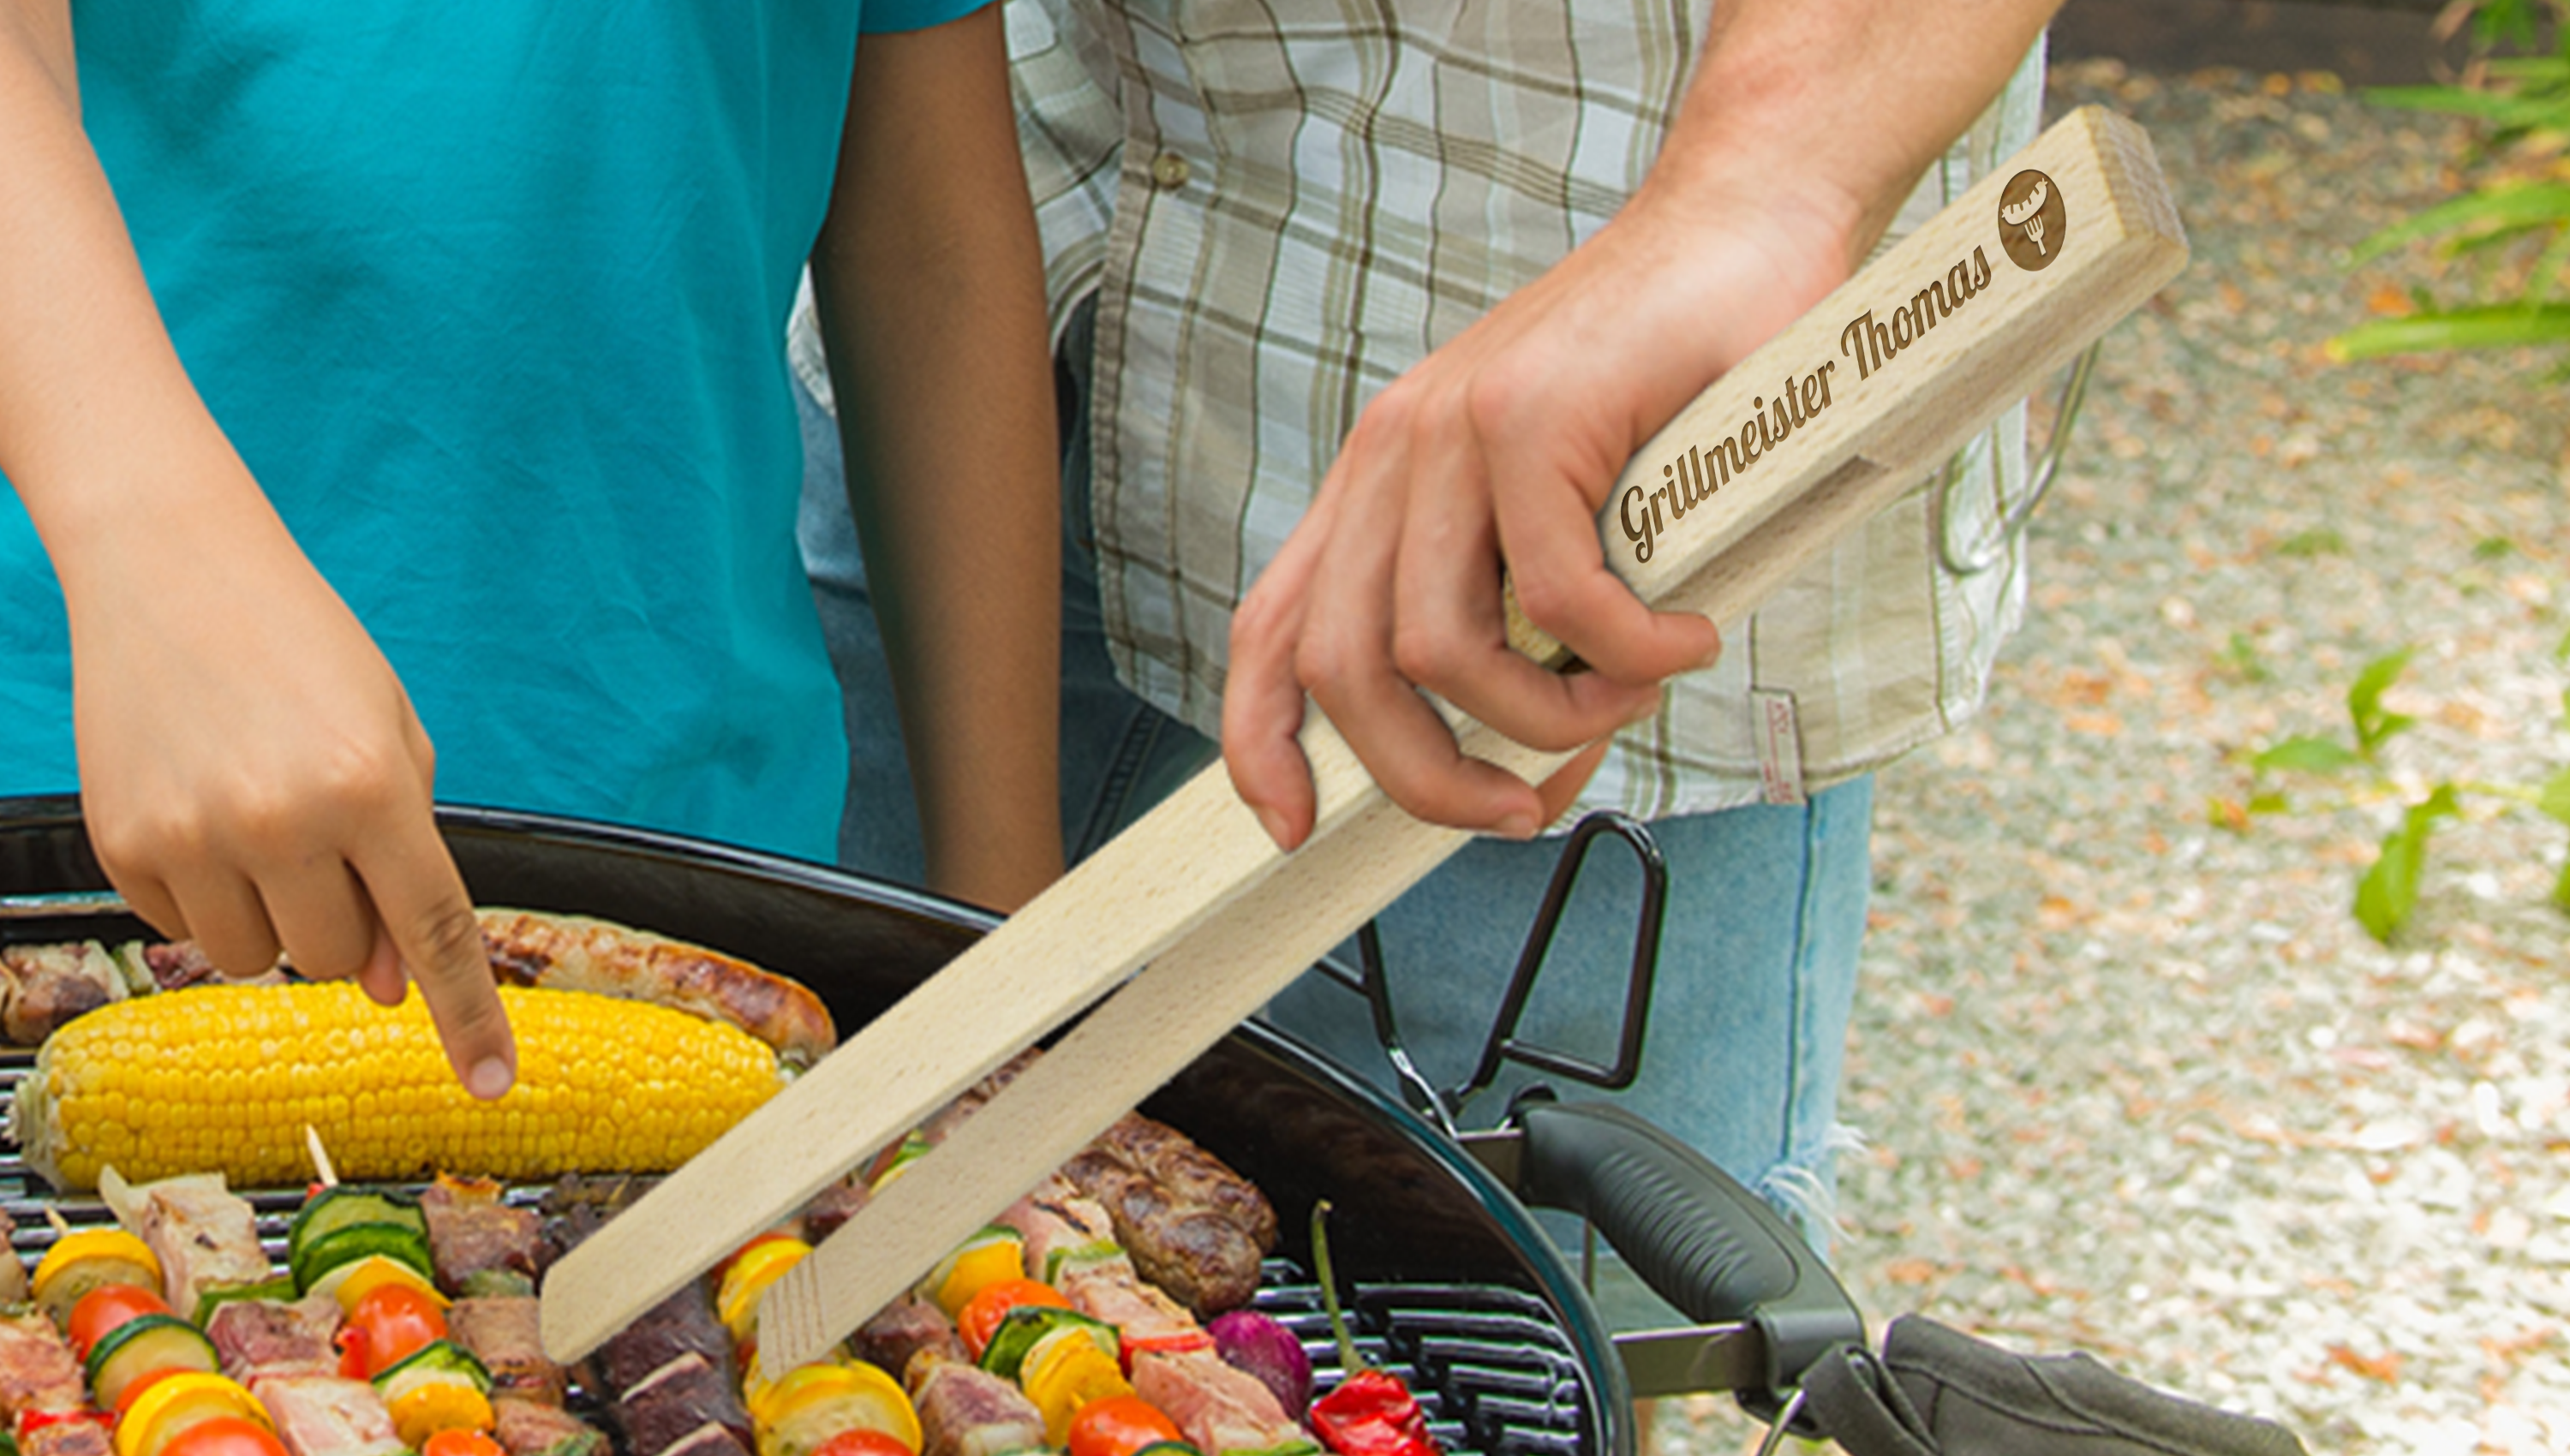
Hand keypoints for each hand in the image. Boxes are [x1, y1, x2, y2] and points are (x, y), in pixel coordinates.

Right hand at [62, 492, 516, 1096]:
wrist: (174, 570)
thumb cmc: (305, 650)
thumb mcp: (392, 739)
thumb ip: (408, 863)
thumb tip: (395, 986)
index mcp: (370, 786)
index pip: (435, 932)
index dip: (469, 1017)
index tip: (491, 1082)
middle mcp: (281, 819)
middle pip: (339, 959)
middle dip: (350, 926)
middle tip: (328, 844)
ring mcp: (193, 836)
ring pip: (261, 960)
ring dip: (276, 919)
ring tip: (264, 823)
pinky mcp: (124, 844)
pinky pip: (186, 931)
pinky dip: (208, 898)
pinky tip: (205, 815)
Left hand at [1223, 183, 1851, 847]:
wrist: (1743, 226)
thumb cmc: (1672, 384)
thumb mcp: (1572, 524)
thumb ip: (1530, 637)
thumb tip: (1536, 777)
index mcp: (1382, 481)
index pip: (1275, 626)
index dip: (1263, 740)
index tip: (1297, 825)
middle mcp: (1395, 454)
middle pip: (1345, 668)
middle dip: (1425, 777)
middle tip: (1518, 806)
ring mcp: (1454, 428)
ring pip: (1440, 649)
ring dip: (1545, 719)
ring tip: (1630, 699)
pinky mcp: (1534, 415)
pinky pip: (1558, 597)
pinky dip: (1628, 652)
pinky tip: (1684, 639)